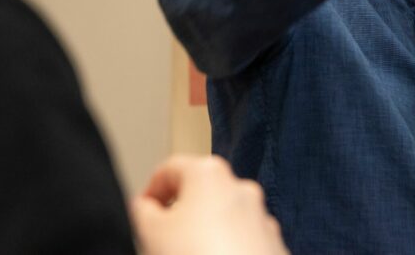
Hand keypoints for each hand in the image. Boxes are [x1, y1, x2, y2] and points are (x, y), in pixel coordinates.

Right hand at [131, 154, 288, 254]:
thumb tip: (143, 206)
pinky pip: (242, 239)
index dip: (150, 190)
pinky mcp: (273, 244)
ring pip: (222, 217)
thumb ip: (141, 210)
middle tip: (162, 238)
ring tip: (187, 253)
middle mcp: (240, 187)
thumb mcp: (151, 232)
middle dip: (179, 213)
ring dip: (203, 231)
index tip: (142, 210)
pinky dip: (227, 248)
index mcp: (209, 173)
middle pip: (198, 192)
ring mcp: (260, 216)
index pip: (169, 169)